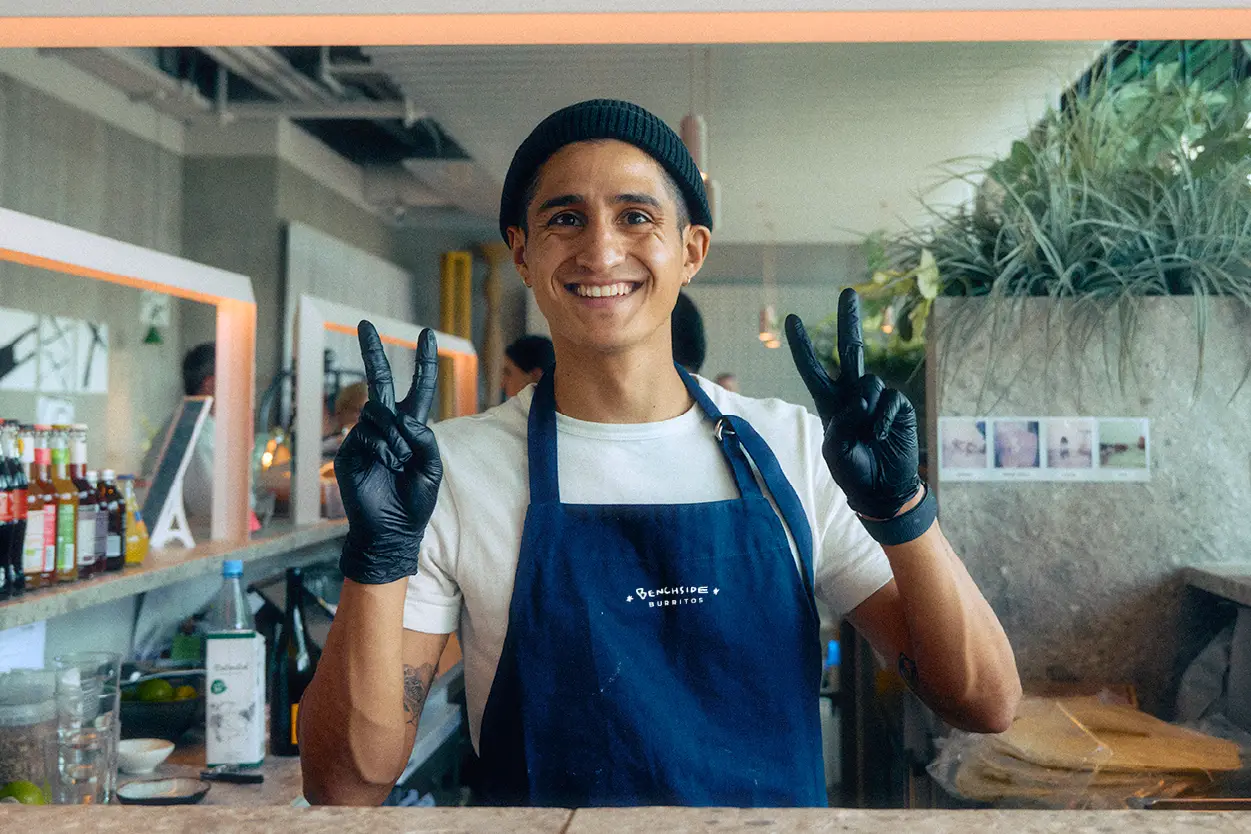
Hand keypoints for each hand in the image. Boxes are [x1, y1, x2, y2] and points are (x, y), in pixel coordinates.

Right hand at [334, 322, 442, 584]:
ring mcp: (364, 437)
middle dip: (373, 352)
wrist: (391, 531)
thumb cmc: (415, 501)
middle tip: (365, 323)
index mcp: (411, 428)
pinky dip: (383, 450)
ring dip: (396, 437)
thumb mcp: (432, 469)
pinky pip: (367, 436)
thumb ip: (426, 440)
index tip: (428, 334)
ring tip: (400, 462)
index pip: (418, 388)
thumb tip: (405, 418)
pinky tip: (387, 467)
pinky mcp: (348, 451)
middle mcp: (386, 427)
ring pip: (378, 414)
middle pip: (378, 381)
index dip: (424, 362)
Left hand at [786, 289, 920, 519]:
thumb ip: (841, 423)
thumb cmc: (854, 471)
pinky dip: (882, 419)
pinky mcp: (898, 405)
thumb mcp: (835, 451)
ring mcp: (877, 397)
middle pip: (849, 349)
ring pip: (868, 381)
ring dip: (864, 407)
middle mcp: (853, 394)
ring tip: (867, 435)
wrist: (884, 489)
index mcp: (830, 402)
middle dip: (848, 319)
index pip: (813, 369)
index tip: (791, 319)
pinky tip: (881, 436)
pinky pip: (889, 398)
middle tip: (848, 290)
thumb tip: (860, 397)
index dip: (802, 345)